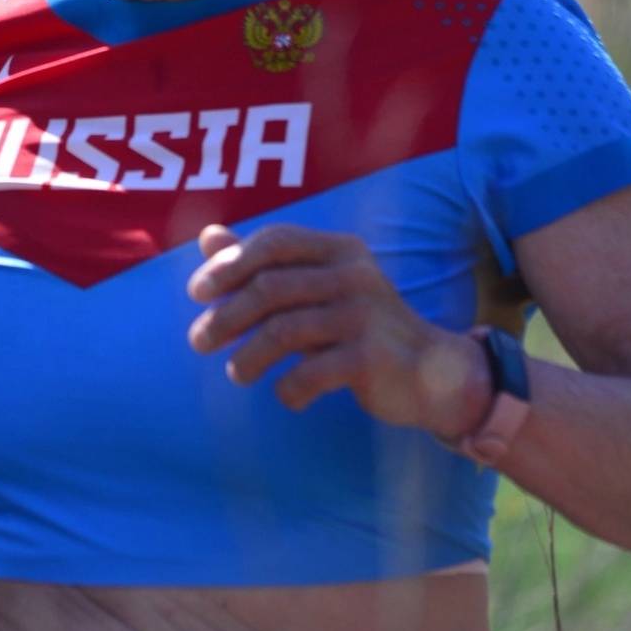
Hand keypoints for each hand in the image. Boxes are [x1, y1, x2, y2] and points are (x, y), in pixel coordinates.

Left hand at [187, 223, 489, 436]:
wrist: (433, 373)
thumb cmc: (360, 325)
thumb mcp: (316, 286)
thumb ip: (264, 263)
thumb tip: (208, 235)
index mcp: (340, 249)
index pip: (275, 242)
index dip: (229, 264)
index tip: (197, 292)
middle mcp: (354, 274)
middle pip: (270, 288)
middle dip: (226, 316)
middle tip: (199, 341)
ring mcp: (364, 315)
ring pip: (283, 331)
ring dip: (248, 357)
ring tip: (237, 373)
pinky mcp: (370, 358)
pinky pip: (309, 373)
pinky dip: (288, 388)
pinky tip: (287, 395)